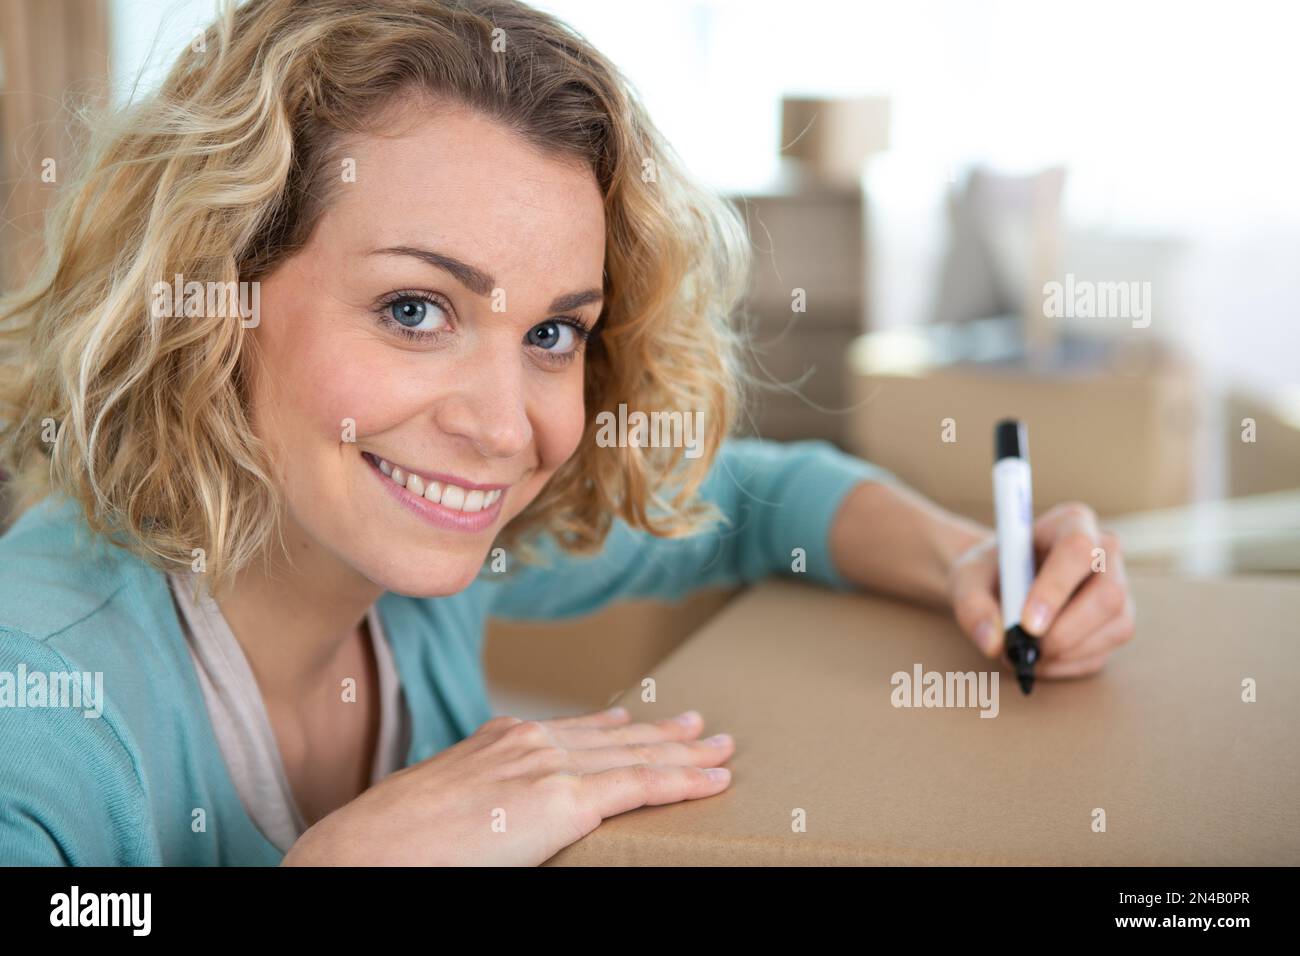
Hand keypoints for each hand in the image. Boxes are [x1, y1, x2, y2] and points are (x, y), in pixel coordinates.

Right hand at [281, 706, 732, 865]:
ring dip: (684, 754)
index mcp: (502, 739)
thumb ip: (489, 795)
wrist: (365, 849)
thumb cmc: (393, 840)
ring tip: (720, 750)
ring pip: (636, 756)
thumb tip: (506, 817)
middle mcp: (529, 741)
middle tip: (702, 729)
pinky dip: (680, 781)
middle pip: (615, 736)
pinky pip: (638, 786)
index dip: (621, 728)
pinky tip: (711, 780)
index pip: (578, 731)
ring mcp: (547, 766)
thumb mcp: (450, 799)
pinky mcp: (560, 800)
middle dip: (663, 735)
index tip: (647, 723)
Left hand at [948, 502, 1135, 678]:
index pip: (1077, 550)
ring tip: (1023, 653)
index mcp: (1072, 523)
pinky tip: (1039, 659)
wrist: (999, 585)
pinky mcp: (1115, 625)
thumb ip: (973, 607)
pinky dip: (1066, 666)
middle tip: (1026, 648)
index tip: (1026, 623)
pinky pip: (1102, 653)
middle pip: (1109, 594)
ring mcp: (1118, 590)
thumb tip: (994, 642)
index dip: (1055, 589)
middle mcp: (1105, 554)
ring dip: (1066, 652)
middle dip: (1066, 630)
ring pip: (1115, 627)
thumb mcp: (966, 579)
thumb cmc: (989, 572)